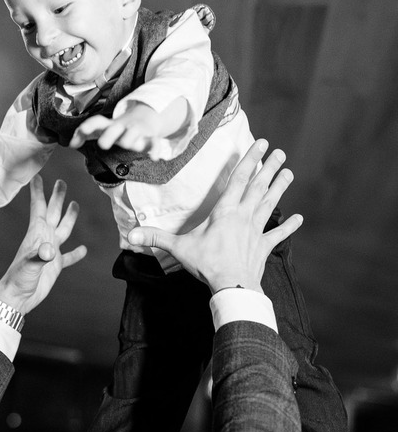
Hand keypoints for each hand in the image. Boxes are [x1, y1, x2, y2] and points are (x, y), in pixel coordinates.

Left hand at [0, 176, 86, 314]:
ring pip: (62, 229)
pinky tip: (83, 249)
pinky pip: (68, 257)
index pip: (38, 208)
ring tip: (74, 204)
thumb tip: (51, 250)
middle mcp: (43, 239)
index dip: (38, 192)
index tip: (37, 176)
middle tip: (61, 182)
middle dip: (56, 197)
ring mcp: (49, 252)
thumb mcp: (29, 266)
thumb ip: (39, 257)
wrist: (17, 298)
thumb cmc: (18, 280)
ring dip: (69, 217)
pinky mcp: (54, 266)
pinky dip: (76, 253)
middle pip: (52, 213)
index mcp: (36, 234)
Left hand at [69, 99, 187, 159]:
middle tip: (102, 144)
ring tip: (127, 144)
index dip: (87, 127)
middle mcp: (122, 127)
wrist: (146, 116)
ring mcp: (137, 131)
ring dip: (131, 138)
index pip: (97, 122)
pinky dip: (154, 149)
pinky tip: (153, 158)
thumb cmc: (118, 127)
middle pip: (115, 128)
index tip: (79, 136)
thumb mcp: (103, 129)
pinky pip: (154, 143)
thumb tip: (70, 144)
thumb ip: (85, 135)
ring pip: (134, 133)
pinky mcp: (150, 138)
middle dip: (109, 135)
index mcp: (109, 125)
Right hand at [127, 140, 302, 293]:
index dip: (250, 160)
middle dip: (269, 168)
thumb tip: (131, 235)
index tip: (261, 144)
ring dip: (280, 188)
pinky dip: (288, 226)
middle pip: (258, 187)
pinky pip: (278, 235)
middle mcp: (244, 216)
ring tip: (289, 172)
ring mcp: (256, 231)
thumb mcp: (179, 248)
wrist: (232, 287)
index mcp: (225, 212)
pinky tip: (299, 218)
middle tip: (280, 153)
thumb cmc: (206, 264)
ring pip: (270, 204)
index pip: (239, 179)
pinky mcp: (263, 247)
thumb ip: (156, 238)